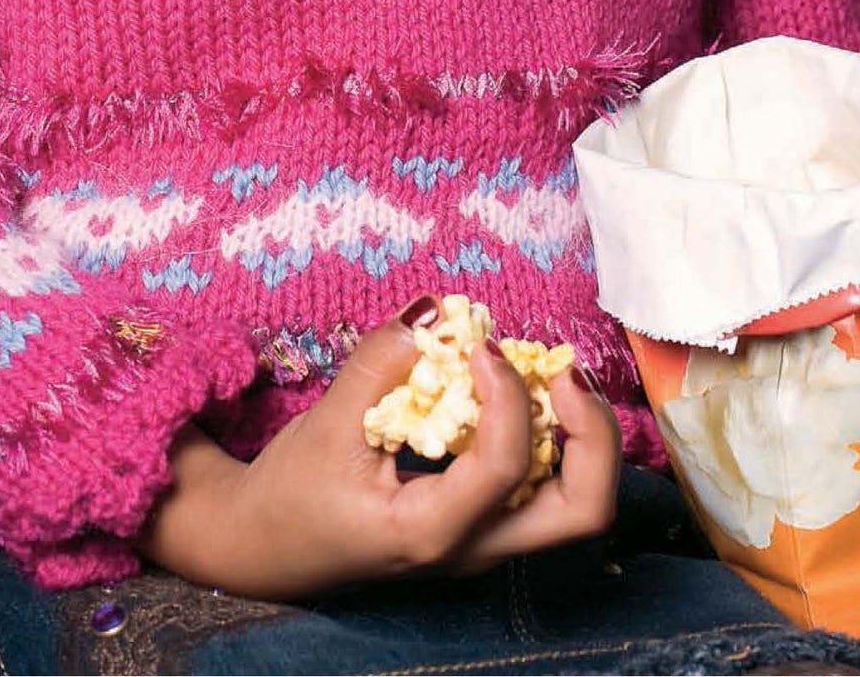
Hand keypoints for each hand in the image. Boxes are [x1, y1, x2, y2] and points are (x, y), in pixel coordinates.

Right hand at [137, 301, 621, 599]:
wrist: (267, 547)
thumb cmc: (293, 493)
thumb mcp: (327, 423)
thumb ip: (380, 363)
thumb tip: (435, 309)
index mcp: (432, 533)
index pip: (506, 468)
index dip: (508, 395)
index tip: (477, 345)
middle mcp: (475, 549)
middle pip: (583, 510)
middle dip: (592, 433)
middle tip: (562, 371)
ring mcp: (486, 542)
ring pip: (577, 504)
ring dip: (581, 435)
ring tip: (552, 376)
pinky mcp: (484, 524)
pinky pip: (547, 486)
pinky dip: (555, 436)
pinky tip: (521, 391)